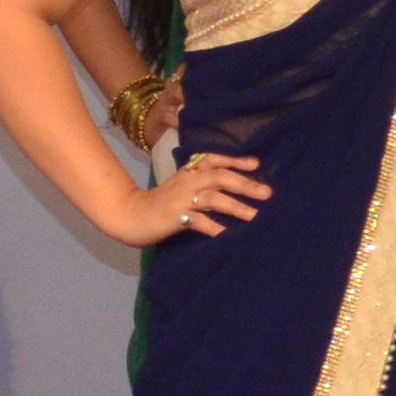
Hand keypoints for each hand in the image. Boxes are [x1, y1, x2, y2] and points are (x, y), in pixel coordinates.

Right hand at [116, 151, 265, 246]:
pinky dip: (215, 228)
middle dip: (244, 184)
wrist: (128, 215)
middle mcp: (186, 181)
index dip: (235, 161)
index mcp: (187, 173)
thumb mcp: (179, 188)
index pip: (213, 160)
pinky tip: (228, 236)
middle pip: (218, 177)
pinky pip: (198, 221)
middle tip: (267, 193)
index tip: (256, 164)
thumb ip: (200, 185)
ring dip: (236, 206)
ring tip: (254, 216)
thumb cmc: (158, 204)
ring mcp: (179, 199)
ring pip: (212, 198)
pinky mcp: (173, 217)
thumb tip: (232, 190)